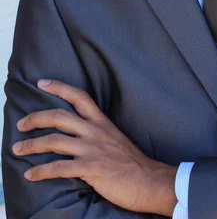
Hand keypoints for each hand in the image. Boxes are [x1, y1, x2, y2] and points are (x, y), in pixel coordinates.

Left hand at [12, 80, 177, 216]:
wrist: (150, 181)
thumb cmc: (133, 164)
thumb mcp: (116, 139)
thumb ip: (97, 134)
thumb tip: (76, 137)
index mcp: (102, 122)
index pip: (79, 96)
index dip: (59, 87)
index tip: (41, 83)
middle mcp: (96, 132)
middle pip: (60, 117)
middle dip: (36, 118)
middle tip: (20, 124)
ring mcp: (93, 150)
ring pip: (54, 141)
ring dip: (31, 145)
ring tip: (17, 149)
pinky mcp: (91, 169)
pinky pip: (59, 168)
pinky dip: (41, 171)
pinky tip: (30, 175)